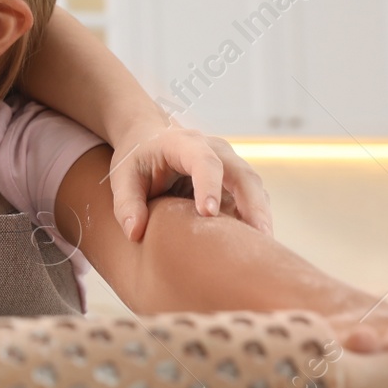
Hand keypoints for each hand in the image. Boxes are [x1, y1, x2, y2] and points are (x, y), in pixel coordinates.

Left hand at [107, 120, 271, 241]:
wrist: (150, 138)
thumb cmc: (137, 158)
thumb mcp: (123, 177)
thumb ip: (126, 204)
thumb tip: (135, 233)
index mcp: (183, 143)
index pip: (204, 161)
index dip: (209, 185)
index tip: (208, 213)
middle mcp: (215, 150)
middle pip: (242, 175)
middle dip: (252, 206)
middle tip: (259, 239)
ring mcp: (229, 164)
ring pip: (254, 188)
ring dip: (260, 216)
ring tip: (264, 249)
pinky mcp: (235, 181)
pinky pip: (252, 199)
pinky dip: (255, 219)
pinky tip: (255, 245)